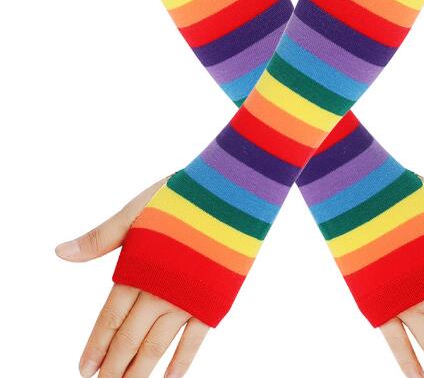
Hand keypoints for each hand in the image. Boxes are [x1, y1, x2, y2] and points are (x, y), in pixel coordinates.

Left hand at [55, 177, 208, 377]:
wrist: (232, 194)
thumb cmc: (184, 198)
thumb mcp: (137, 211)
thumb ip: (101, 237)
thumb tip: (61, 253)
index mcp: (139, 270)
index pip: (110, 319)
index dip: (97, 346)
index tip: (85, 369)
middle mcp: (160, 290)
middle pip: (131, 339)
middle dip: (115, 367)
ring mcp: (188, 298)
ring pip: (158, 345)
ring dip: (142, 371)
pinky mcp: (213, 299)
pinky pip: (195, 339)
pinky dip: (182, 361)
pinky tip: (171, 377)